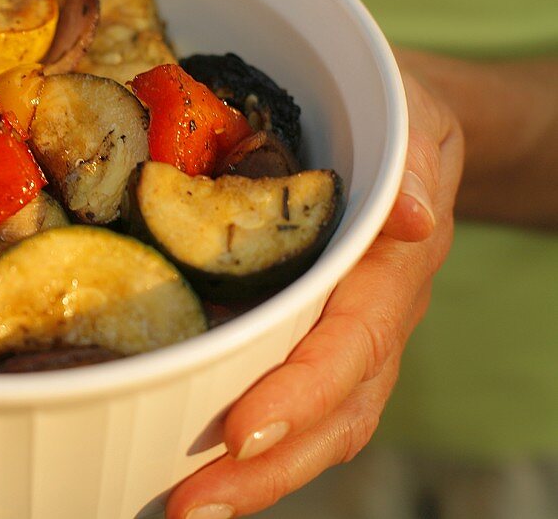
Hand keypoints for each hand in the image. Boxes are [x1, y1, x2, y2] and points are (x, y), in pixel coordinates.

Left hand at [166, 68, 463, 518]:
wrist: (395, 128)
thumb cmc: (392, 117)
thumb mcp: (412, 117)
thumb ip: (414, 159)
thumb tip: (415, 213)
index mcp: (390, 270)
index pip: (352, 345)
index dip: (301, 393)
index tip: (241, 431)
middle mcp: (368, 317)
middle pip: (333, 414)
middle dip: (267, 467)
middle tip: (192, 504)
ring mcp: (339, 335)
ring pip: (312, 427)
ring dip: (252, 477)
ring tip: (181, 509)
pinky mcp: (304, 336)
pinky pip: (284, 399)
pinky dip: (246, 444)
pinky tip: (182, 466)